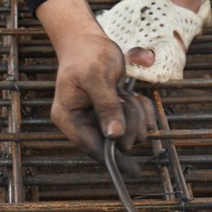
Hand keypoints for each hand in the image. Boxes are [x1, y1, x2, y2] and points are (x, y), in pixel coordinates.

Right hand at [49, 16, 153, 169]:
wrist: (88, 41)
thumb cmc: (87, 54)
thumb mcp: (96, 76)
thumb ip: (106, 106)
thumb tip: (113, 135)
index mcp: (68, 118)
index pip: (92, 146)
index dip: (113, 159)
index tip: (133, 170)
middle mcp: (82, 124)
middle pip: (116, 142)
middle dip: (129, 121)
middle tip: (125, 98)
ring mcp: (99, 121)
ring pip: (131, 134)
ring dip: (136, 113)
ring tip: (125, 92)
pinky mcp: (114, 116)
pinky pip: (139, 124)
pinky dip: (142, 109)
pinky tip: (132, 95)